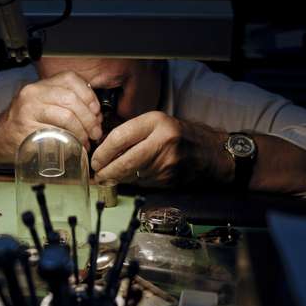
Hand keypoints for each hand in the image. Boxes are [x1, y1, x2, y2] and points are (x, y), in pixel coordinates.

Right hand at [0, 71, 102, 161]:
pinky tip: (74, 146)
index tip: (96, 111)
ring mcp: (28, 111)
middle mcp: (33, 94)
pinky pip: (56, 133)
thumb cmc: (26, 124)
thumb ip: (64, 103)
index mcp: (40, 86)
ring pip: (66, 116)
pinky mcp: (26, 130)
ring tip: (86, 140)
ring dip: (82, 131)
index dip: (89, 95)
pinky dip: (70, 141)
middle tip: (95, 132)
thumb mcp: (43, 106)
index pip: (71, 79)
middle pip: (71, 99)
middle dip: (89, 118)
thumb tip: (95, 114)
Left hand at [91, 111, 232, 186]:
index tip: (94, 159)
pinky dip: (133, 182)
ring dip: (118, 178)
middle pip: (125, 161)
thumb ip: (132, 132)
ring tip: (108, 176)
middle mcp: (163, 141)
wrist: (211, 152)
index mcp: (157, 123)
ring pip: (132, 175)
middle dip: (106, 171)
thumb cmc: (179, 134)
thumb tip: (102, 148)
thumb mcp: (156, 124)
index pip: (120, 137)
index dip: (103, 151)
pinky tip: (131, 178)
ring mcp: (168, 163)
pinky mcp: (170, 180)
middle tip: (96, 174)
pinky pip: (143, 183)